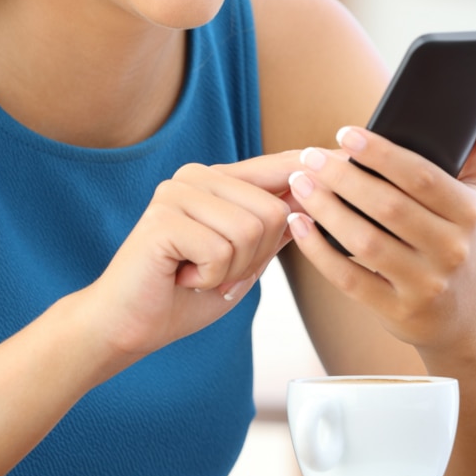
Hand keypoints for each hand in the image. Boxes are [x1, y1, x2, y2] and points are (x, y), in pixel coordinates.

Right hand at [84, 152, 298, 362]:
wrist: (127, 324)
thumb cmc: (182, 295)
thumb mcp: (242, 261)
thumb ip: (272, 230)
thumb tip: (318, 201)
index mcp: (214, 180)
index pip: (277, 166)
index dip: (314, 165)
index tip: (348, 151)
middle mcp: (194, 176)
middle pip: (274, 209)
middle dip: (257, 258)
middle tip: (216, 272)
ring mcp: (175, 193)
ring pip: (251, 230)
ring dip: (232, 270)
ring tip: (198, 274)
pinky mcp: (162, 219)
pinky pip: (221, 250)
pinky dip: (210, 278)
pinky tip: (181, 276)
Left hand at [284, 94, 475, 350]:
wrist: (470, 317)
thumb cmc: (462, 239)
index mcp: (467, 214)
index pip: (422, 177)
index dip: (382, 154)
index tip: (345, 134)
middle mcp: (450, 250)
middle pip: (388, 207)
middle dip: (342, 179)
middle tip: (308, 157)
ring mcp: (424, 283)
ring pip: (365, 242)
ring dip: (325, 209)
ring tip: (298, 183)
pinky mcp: (397, 311)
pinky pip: (349, 278)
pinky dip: (318, 250)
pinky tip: (297, 223)